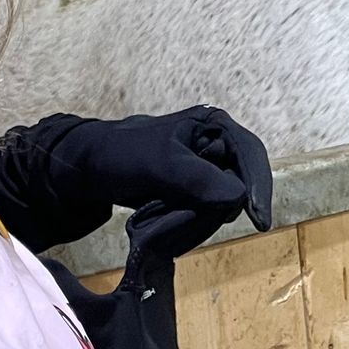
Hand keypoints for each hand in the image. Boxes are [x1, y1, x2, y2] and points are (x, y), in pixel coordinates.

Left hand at [53, 106, 274, 230]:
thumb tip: (237, 197)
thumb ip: (197, 178)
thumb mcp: (160, 164)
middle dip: (219, 207)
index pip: (251, 154)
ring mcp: (206, 168)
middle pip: (241, 182)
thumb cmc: (121, 154)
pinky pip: (207, 211)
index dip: (259, 187)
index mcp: (214, 125)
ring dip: (203, 218)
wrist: (88, 167)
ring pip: (224, 202)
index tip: (259, 221)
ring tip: (166, 218)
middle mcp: (216, 144)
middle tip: (185, 221)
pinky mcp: (194, 189)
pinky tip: (169, 223)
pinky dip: (193, 222)